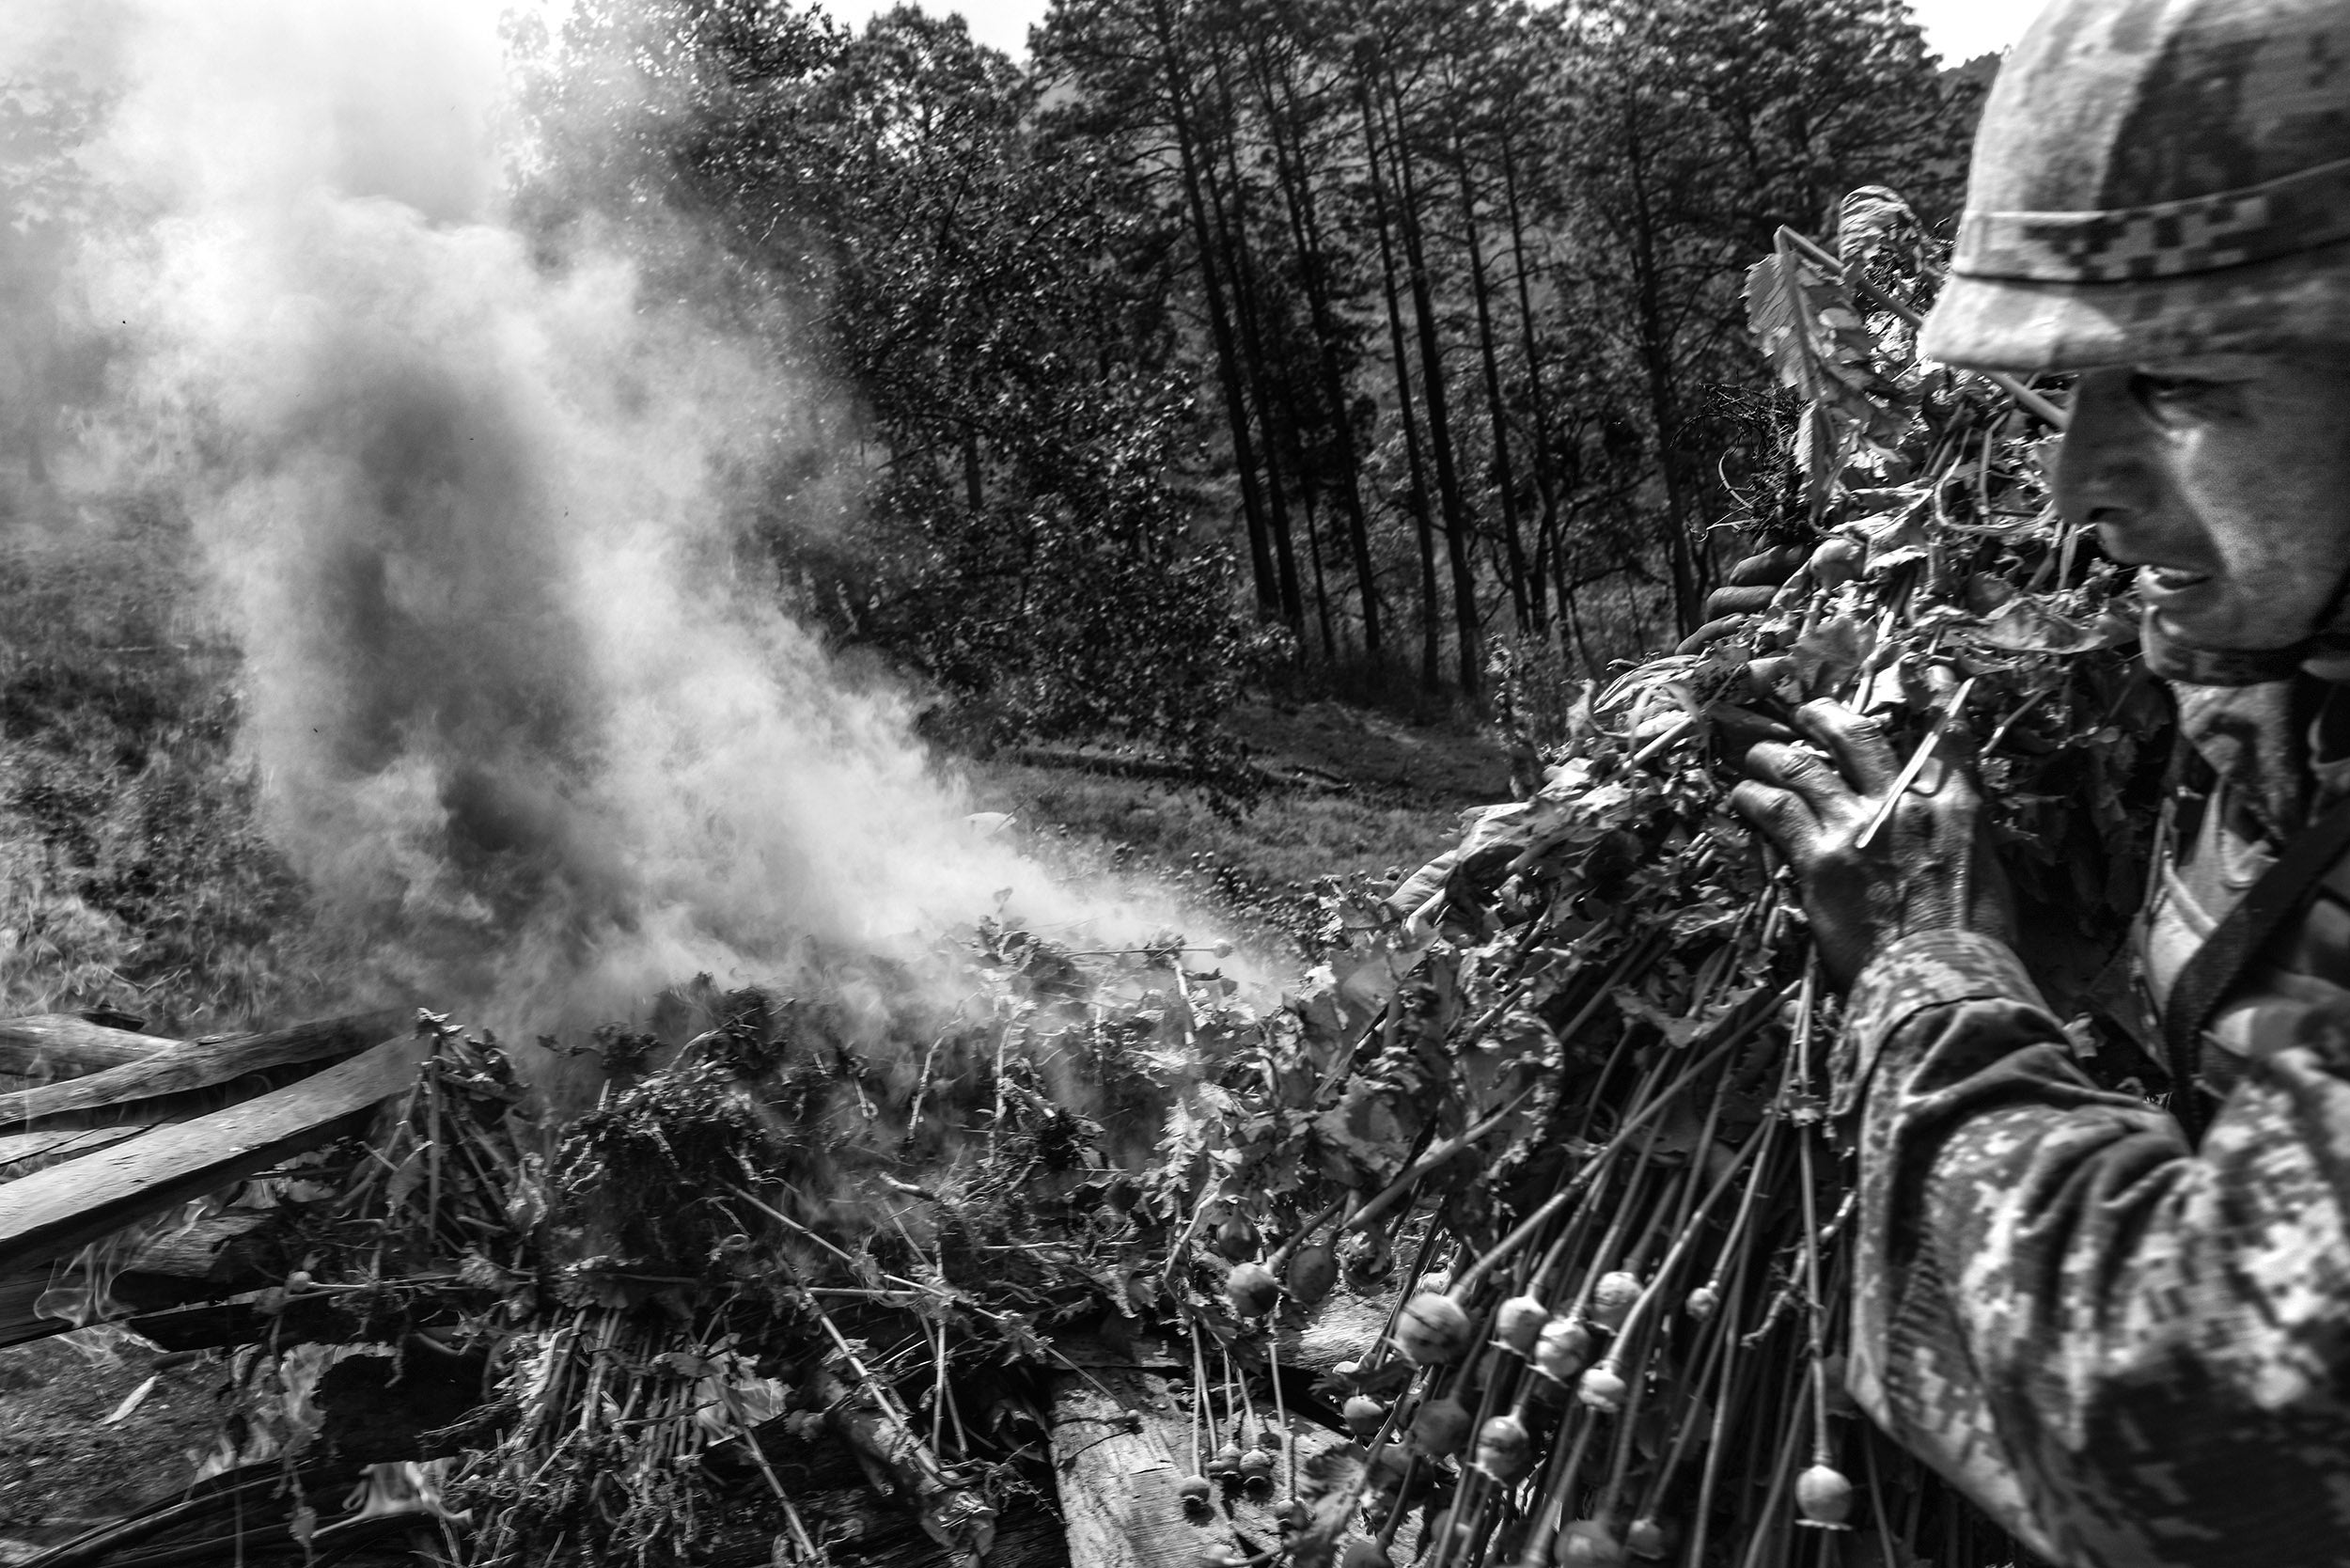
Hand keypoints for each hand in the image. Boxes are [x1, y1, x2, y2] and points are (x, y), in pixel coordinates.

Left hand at [1730, 698, 2013, 988]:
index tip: (1923, 671)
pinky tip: (1743, 796)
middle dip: (1825, 715)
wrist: (1941, 980)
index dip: (1933, 695)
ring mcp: (1858, 827)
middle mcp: (1905, 804)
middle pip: (1856, 736)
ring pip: (1802, 767)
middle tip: (1807, 710)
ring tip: (1758, 755)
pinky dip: (1755, 798)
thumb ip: (1961, 838)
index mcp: (1958, 807)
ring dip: (1774, 756)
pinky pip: (1776, 810)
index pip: (1946, 734)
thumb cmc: (1973, 942)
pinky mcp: (1819, 859)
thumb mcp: (1987, 875)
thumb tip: (1947, 827)